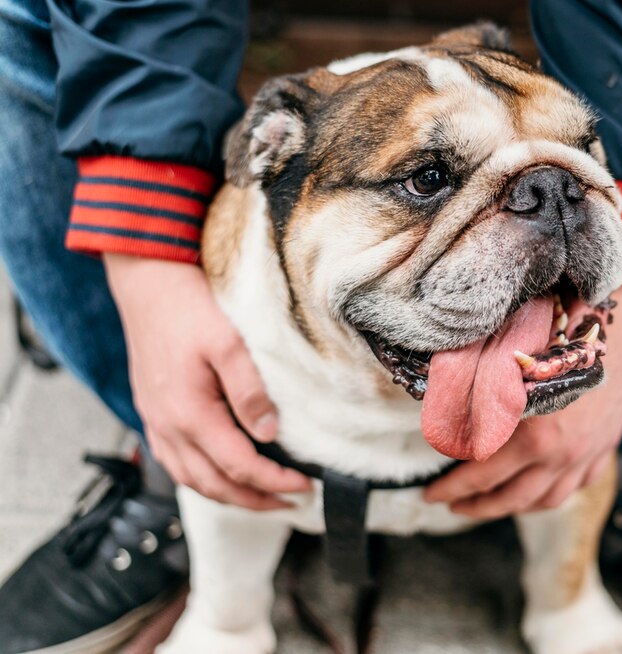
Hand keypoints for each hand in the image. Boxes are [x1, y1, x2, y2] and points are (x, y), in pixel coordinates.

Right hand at [104, 254, 310, 509]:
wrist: (148, 284)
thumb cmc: (190, 309)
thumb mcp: (229, 344)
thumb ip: (249, 391)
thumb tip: (269, 435)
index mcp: (190, 415)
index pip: (239, 467)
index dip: (274, 483)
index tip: (306, 486)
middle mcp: (168, 427)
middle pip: (214, 485)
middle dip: (254, 500)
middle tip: (291, 504)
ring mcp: (156, 422)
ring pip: (191, 479)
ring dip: (228, 494)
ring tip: (262, 496)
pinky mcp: (152, 412)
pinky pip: (174, 462)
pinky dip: (202, 478)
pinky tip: (221, 474)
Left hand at [424, 279, 621, 518]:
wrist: (621, 327)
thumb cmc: (561, 336)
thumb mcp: (515, 365)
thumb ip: (483, 394)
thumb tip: (444, 407)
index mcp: (534, 435)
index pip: (481, 475)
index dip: (451, 488)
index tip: (431, 495)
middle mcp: (560, 454)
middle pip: (511, 497)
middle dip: (477, 506)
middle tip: (453, 507)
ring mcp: (586, 455)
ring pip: (545, 500)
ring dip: (514, 507)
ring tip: (492, 504)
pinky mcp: (605, 447)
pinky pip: (576, 486)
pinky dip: (552, 493)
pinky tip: (536, 489)